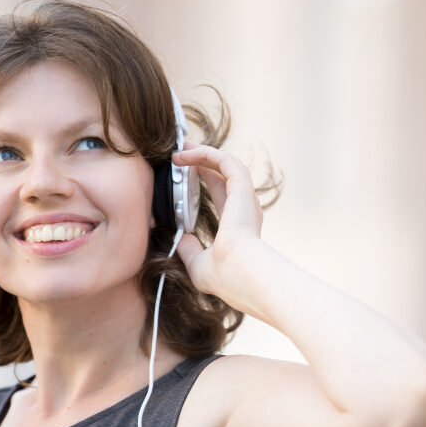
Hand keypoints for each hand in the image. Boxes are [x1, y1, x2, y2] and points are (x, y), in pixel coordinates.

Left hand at [172, 143, 267, 301]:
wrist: (240, 273)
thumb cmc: (225, 276)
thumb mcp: (198, 263)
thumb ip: (190, 249)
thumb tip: (179, 238)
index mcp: (239, 225)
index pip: (222, 193)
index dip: (205, 179)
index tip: (186, 173)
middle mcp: (245, 207)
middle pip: (225, 173)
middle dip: (203, 160)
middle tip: (181, 153)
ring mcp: (245, 197)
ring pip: (226, 163)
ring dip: (202, 153)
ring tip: (180, 150)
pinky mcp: (241, 188)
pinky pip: (223, 160)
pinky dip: (204, 153)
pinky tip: (184, 155)